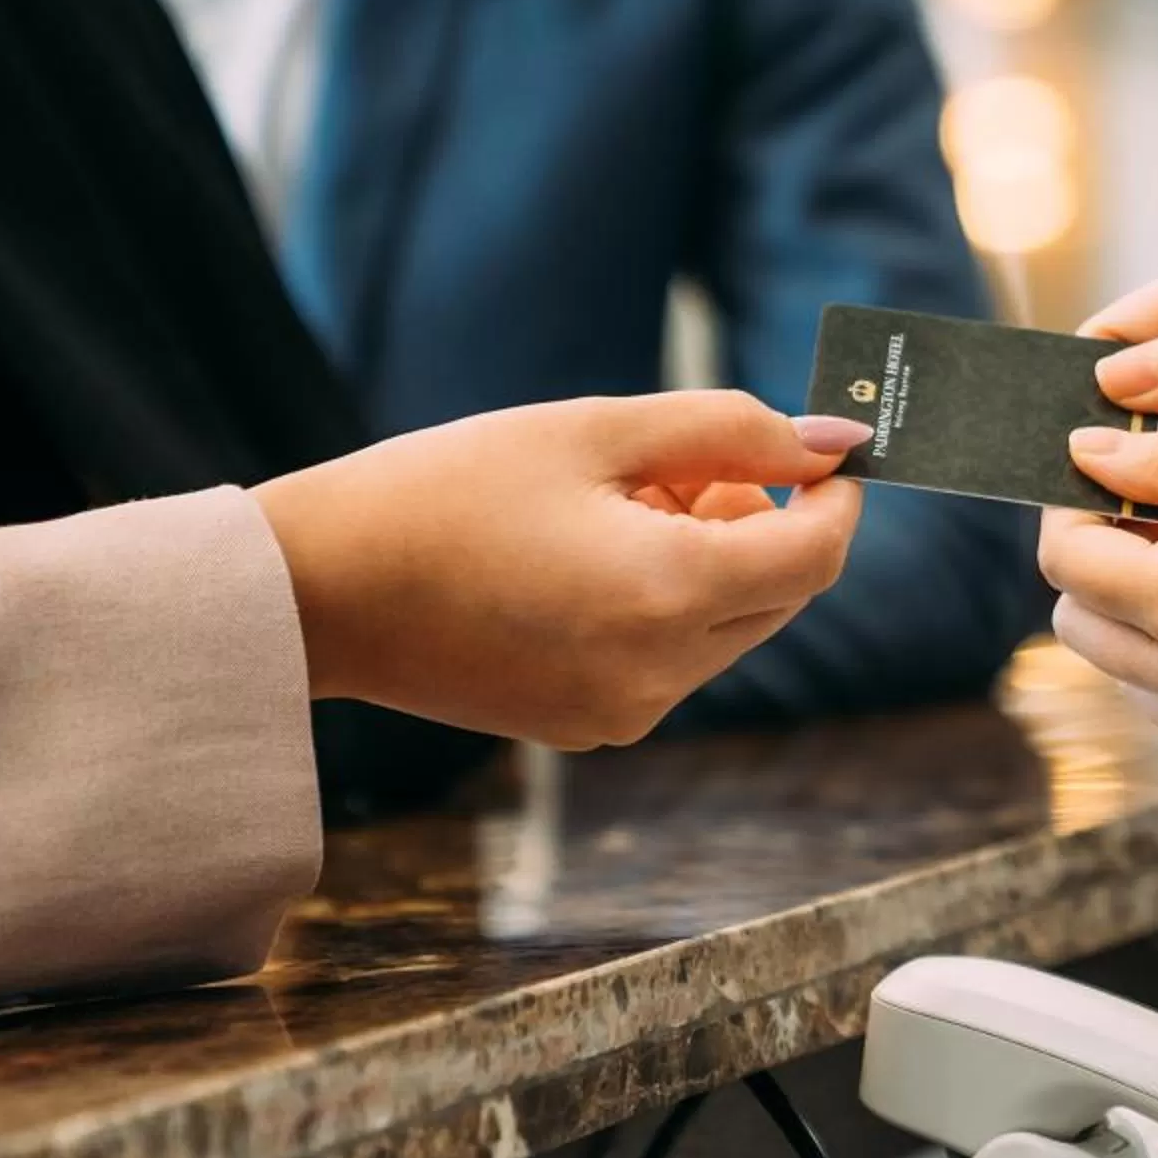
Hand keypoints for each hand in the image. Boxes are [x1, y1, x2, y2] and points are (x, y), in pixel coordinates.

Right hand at [254, 394, 868, 749]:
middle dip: (759, 521)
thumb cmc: (446, 489)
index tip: (825, 449)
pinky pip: (671, 661)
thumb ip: (729, 429)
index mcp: (667, 595)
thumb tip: (834, 442)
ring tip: (612, 506)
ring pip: (729, 628)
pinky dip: (662, 605)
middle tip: (678, 464)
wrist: (320, 589)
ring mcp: (624, 714)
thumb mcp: (595, 430)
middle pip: (780, 594)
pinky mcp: (588, 728)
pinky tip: (582, 561)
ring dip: (708, 561)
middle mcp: (659, 674)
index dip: (838, 497)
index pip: (815, 554)